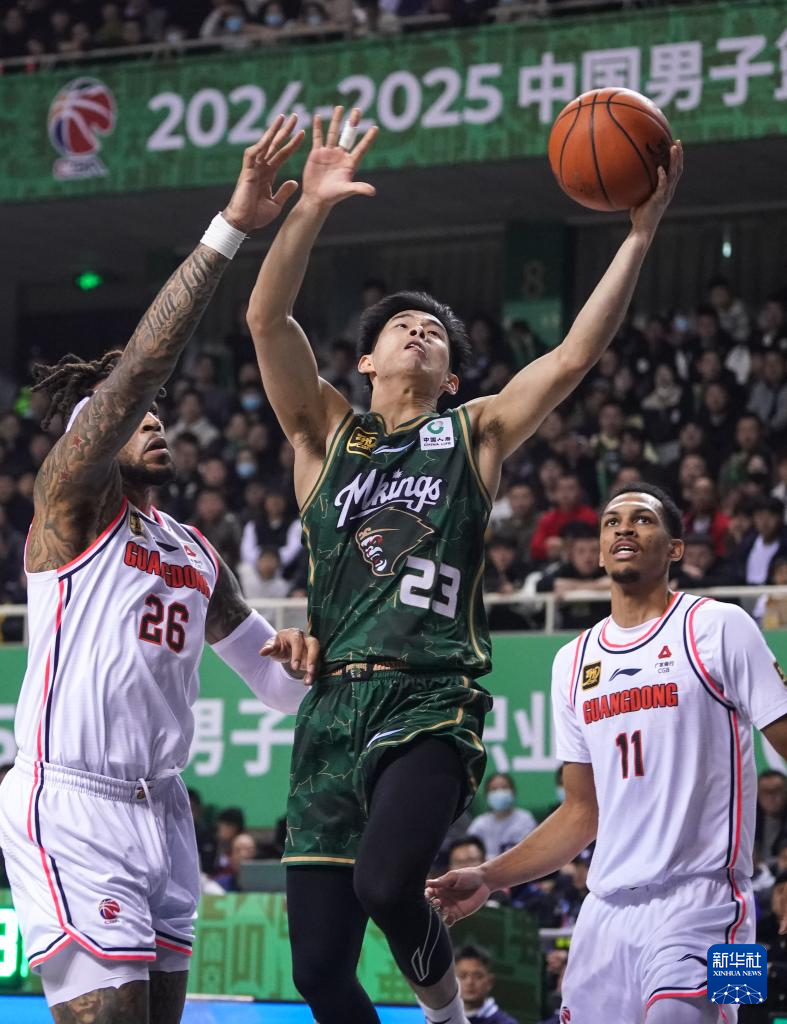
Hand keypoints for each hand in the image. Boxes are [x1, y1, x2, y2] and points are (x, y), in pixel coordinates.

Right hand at [223, 114, 304, 232]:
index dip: (292, 144)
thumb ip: (285, 192)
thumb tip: (295, 182)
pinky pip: (253, 154)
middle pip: (275, 144)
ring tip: (283, 118)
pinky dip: (260, 145)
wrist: (243, 222)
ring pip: (264, 144)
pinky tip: (268, 136)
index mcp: (268, 173)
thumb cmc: (256, 215)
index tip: (303, 133)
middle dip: (285, 130)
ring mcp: (253, 168)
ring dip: (273, 131)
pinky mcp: (246, 172)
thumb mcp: (276, 203)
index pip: (282, 154)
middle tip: (294, 116)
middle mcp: (261, 167)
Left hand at [260, 628, 318, 684]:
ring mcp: (311, 647)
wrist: (285, 646)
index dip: (297, 653)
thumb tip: (262, 652)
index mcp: (293, 634)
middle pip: (314, 644)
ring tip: (308, 681)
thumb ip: (269, 648)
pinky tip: (308, 681)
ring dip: (315, 668)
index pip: (297, 641)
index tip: (294, 667)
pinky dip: (313, 673)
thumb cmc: (279, 644)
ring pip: (317, 655)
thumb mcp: (272, 645)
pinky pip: (316, 663)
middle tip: (310, 671)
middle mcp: (305, 638)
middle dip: (313, 658)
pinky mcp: (314, 655)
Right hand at [301, 106, 377, 209]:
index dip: (368, 138)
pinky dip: (318, 127)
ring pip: (333, 133)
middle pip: (348, 135)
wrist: (316, 198)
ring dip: (336, 120)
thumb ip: (359, 188)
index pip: (361, 148)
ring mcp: (329, 153)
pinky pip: (318, 137)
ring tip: (339, 107)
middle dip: (352, 123)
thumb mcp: (346, 190)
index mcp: (350, 163)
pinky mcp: (317, 153)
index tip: (376, 127)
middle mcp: (341, 155)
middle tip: (357, 110)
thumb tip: (373, 192)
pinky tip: (318, 116)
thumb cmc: (333, 196)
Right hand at [425, 868, 490, 925]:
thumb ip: (441, 881)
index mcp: (441, 887)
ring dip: (439, 913)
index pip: (428, 893)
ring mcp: (450, 906)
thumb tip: (426, 883)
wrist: (484, 882)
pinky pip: (449, 921)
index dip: (426, 895)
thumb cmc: (468, 875)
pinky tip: (451, 915)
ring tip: (446, 909)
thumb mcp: (454, 877)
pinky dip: (447, 921)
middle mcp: (444, 898)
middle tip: (438, 902)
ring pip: (439, 914)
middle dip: (432, 905)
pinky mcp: (458, 914)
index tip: (428, 895)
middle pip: (432, 905)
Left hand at [630, 140, 682, 236]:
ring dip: (674, 160)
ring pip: (674, 174)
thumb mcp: (640, 197)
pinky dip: (662, 177)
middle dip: (679, 155)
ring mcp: (665, 195)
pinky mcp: (659, 200)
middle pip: (678, 169)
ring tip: (673, 148)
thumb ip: (639, 186)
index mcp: (666, 189)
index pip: (674, 171)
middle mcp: (669, 191)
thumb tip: (629, 176)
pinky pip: (662, 186)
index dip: (676, 159)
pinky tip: (659, 168)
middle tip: (678, 142)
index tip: (675, 145)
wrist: (642, 229)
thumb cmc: (639, 216)